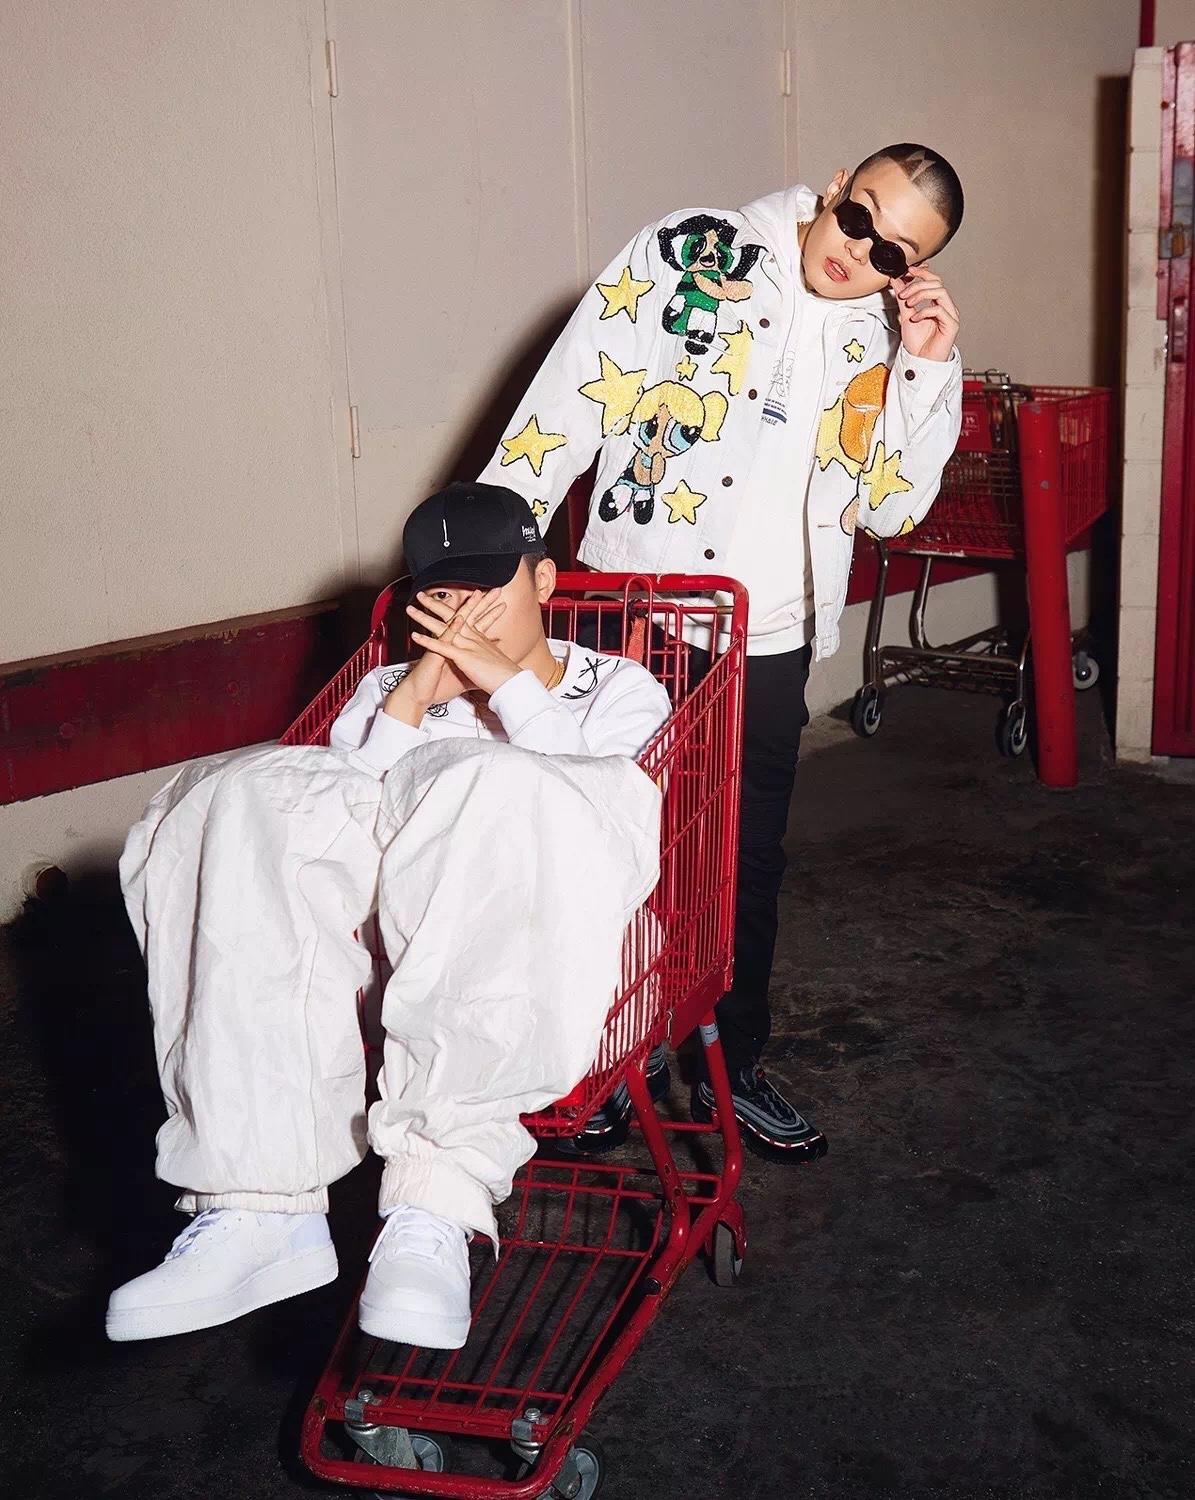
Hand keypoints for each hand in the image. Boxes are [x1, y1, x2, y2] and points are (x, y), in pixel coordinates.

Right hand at [383, 590, 501, 725]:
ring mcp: (443, 644)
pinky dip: (452, 629)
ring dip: (467, 608)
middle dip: (482, 604)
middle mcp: (451, 640)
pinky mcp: (435, 653)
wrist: (422, 695)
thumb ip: (476, 666)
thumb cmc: (441, 685)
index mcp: (459, 644)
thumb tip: (491, 666)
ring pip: (456, 622)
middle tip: (496, 589)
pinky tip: (460, 618)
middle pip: (469, 617)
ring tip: (478, 595)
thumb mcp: (464, 675)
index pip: (476, 625)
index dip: (489, 614)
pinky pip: (444, 639)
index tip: (502, 603)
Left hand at [891, 264, 959, 361]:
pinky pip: (939, 310)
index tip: (908, 271)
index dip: (922, 273)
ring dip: (920, 294)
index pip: (933, 281)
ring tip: (908, 304)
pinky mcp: (951, 325)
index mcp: (937, 303)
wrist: (921, 363)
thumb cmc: (917, 344)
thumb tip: (897, 281)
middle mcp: (945, 307)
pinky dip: (924, 311)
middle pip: (937, 283)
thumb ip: (902, 299)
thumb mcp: (905, 316)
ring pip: (940, 292)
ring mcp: (950, 315)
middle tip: (903, 294)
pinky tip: (914, 318)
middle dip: (917, 285)